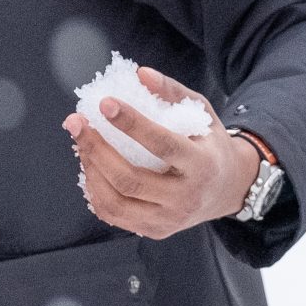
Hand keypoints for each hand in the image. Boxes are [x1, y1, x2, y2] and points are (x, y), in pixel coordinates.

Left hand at [62, 66, 262, 240]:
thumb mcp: (202, 112)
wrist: (229, 189)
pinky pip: (116, 216)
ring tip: (80, 144)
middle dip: (96, 148)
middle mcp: (185, 197)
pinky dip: (96, 192)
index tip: (105, 103)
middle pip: (130, 178)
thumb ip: (172, 91)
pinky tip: (90, 168)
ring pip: (117, 202)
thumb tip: (140, 73)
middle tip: (76, 122)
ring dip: (90, 170)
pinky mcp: (156, 231)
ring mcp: (169, 219)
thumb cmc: (210, 144)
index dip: (131, 124)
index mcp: (202, 165)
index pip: (161, 145)